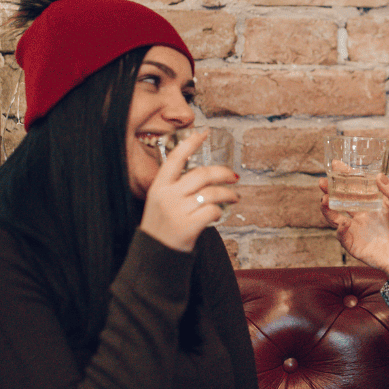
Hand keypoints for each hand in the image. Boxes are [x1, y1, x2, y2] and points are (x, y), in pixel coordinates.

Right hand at [140, 129, 238, 253]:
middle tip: (233, 176)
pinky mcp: (188, 226)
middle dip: (222, 173)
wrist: (153, 256)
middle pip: (201, 174)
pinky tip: (219, 214)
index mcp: (159, 186)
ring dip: (228, 194)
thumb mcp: (159, 201)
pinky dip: (220, 212)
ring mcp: (178, 211)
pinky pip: (213, 211)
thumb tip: (203, 174)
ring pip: (212, 192)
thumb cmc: (161, 227)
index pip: (176, 158)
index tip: (204, 132)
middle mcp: (168, 195)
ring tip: (234, 197)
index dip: (191, 143)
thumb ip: (175, 187)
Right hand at [320, 174, 388, 283]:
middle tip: (323, 182)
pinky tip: (343, 222)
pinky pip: (342, 235)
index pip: (355, 186)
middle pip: (340, 200)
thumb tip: (379, 175)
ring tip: (324, 199)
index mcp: (372, 203)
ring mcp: (356, 229)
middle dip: (330, 190)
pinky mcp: (354, 244)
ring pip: (335, 217)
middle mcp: (361, 214)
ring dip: (328, 208)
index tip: (337, 165)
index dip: (345, 176)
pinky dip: (340, 229)